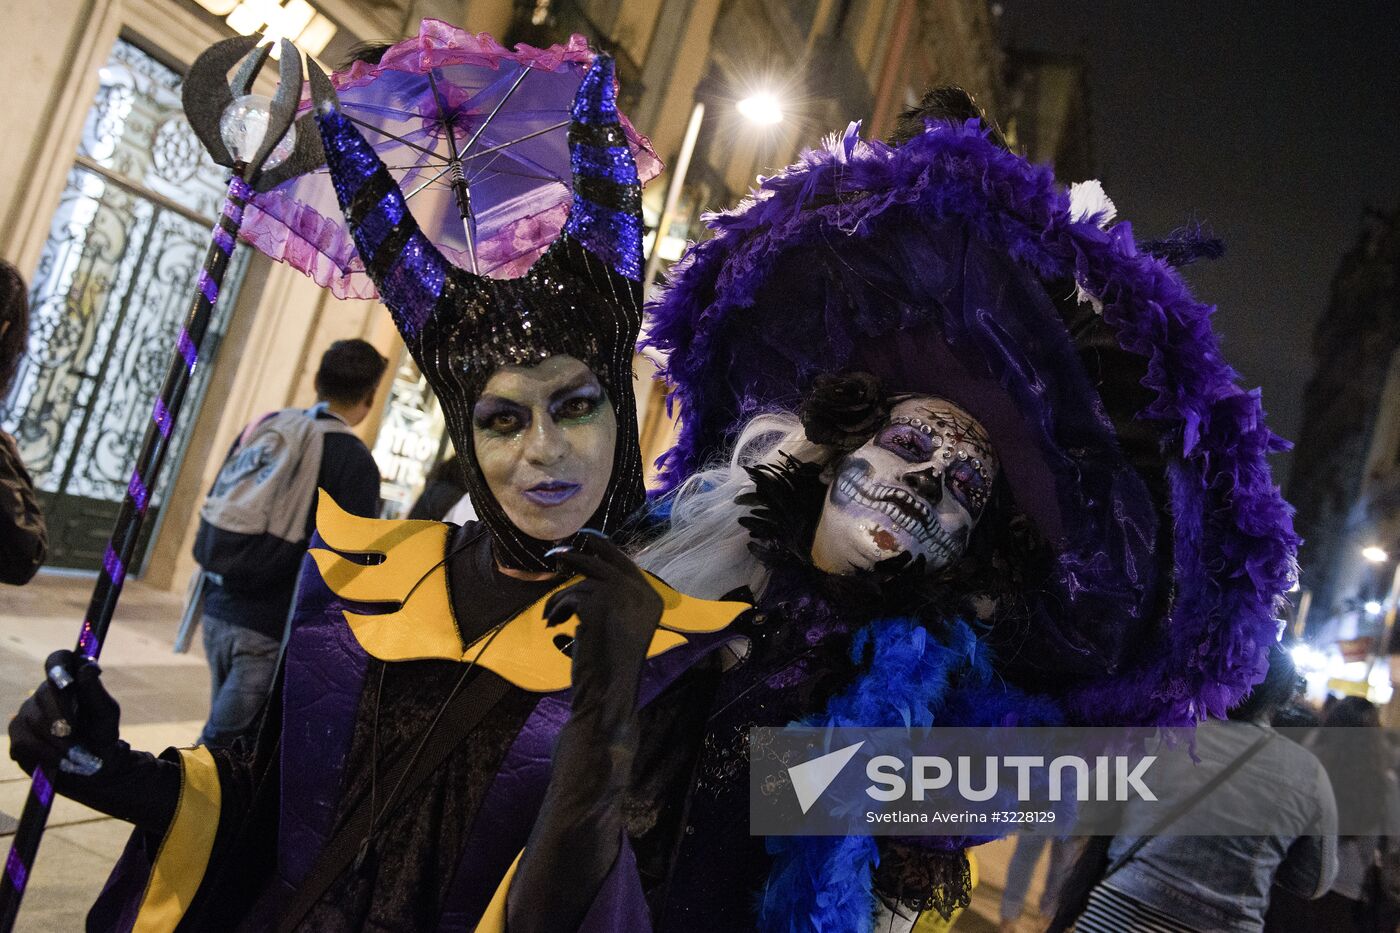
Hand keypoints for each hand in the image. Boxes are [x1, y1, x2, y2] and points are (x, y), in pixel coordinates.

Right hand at [9, 650, 120, 777]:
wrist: (92, 766)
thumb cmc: (102, 733)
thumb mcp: (106, 713)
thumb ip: (95, 691)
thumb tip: (89, 667)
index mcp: (70, 679)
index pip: (58, 659)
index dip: (59, 667)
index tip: (67, 682)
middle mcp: (45, 691)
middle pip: (45, 694)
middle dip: (63, 718)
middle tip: (78, 740)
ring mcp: (27, 711)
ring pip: (33, 720)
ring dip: (57, 742)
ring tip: (76, 757)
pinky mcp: (18, 733)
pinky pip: (24, 741)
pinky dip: (45, 754)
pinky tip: (60, 762)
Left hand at [543, 530, 662, 709]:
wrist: (610, 689)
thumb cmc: (614, 664)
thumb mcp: (624, 625)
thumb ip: (616, 598)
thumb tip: (591, 566)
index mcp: (651, 598)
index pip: (626, 563)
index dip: (604, 548)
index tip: (587, 538)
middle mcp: (639, 591)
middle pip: (603, 562)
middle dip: (577, 555)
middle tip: (558, 553)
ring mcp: (619, 595)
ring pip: (580, 584)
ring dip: (561, 599)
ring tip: (554, 618)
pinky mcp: (597, 603)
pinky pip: (568, 597)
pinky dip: (557, 610)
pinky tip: (554, 626)